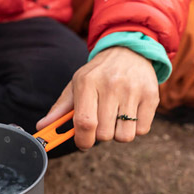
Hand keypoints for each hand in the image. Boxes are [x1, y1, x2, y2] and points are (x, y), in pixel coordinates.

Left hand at [36, 47, 159, 149]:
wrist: (129, 51)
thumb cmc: (97, 74)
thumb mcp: (76, 85)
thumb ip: (59, 109)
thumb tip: (41, 127)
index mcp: (87, 83)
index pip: (84, 122)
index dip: (82, 140)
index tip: (82, 142)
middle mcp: (111, 86)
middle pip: (104, 133)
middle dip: (99, 135)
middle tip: (100, 122)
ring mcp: (133, 91)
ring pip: (124, 136)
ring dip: (118, 134)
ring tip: (115, 118)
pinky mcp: (152, 96)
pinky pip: (142, 130)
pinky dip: (135, 129)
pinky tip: (129, 114)